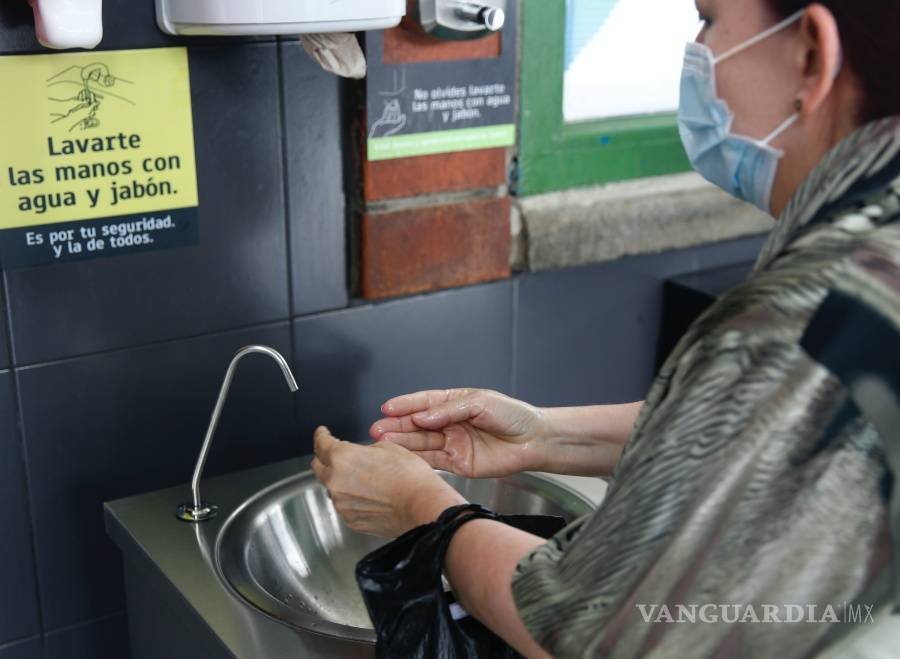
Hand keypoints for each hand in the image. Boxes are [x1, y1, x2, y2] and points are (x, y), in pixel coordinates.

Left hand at [310, 426, 466, 537]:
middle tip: (333, 454)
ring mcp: (342, 504)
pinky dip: (352, 499)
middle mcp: (336, 481)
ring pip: (332, 488)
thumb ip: (365, 450)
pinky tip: (370, 495)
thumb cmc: (410, 477)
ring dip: (341, 481)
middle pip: (318, 467)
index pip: (321, 443)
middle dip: (324, 458)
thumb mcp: (388, 447)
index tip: (321, 433)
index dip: (321, 435)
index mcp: (342, 457)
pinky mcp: (351, 520)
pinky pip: (345, 505)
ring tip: (363, 479)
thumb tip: (361, 455)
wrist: (421, 506)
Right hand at [369, 389, 548, 478]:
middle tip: (377, 429)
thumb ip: (449, 410)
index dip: (405, 405)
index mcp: (455, 403)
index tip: (387, 408)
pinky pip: (432, 460)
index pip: (424, 402)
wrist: (534, 441)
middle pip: (418, 424)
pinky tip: (401, 456)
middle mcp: (450, 423)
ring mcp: (452, 443)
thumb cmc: (512, 415)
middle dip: (397, 426)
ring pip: (421, 443)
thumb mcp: (480, 402)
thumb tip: (423, 417)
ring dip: (402, 442)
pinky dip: (416, 459)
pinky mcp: (457, 463)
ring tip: (382, 442)